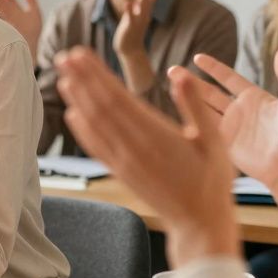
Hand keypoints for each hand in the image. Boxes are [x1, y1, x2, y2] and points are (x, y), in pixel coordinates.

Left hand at [55, 47, 238, 265]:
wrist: (198, 222)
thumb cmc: (211, 180)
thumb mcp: (214, 140)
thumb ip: (195, 105)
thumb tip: (181, 73)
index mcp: (156, 135)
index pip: (118, 97)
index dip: (96, 75)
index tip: (81, 55)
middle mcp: (133, 147)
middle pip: (100, 107)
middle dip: (81, 80)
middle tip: (65, 57)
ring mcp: (124, 161)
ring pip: (94, 125)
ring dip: (77, 99)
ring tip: (63, 76)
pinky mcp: (121, 172)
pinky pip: (96, 147)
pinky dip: (82, 130)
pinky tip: (72, 114)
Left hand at [112, 0, 157, 57]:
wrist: (130, 47)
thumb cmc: (132, 28)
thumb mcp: (137, 12)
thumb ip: (139, 0)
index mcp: (144, 9)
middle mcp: (143, 13)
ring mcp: (138, 20)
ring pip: (141, 8)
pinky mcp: (130, 27)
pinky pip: (130, 17)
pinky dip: (129, 10)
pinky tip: (127, 3)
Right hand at [190, 50, 277, 236]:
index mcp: (255, 97)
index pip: (228, 78)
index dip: (213, 68)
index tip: (197, 58)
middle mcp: (239, 111)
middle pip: (210, 92)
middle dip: (191, 81)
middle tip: (172, 70)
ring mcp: (230, 128)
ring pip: (203, 107)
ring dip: (187, 96)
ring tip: (171, 84)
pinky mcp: (223, 144)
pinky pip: (204, 128)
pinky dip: (191, 118)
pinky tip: (178, 109)